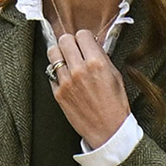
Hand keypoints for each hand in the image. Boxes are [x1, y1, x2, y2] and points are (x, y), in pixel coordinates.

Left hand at [47, 30, 131, 148]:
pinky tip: (65, 76)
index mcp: (97, 63)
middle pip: (64, 40)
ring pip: (52, 53)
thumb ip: (102, 58)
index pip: (82, 35)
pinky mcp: (57, 92)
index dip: (84, 38)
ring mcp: (66, 81)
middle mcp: (79, 70)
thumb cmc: (115, 105)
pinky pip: (50, 72)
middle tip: (75, 49)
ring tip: (66, 60)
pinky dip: (56, 71)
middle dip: (70, 42)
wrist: (108, 130)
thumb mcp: (115, 76)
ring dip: (59, 53)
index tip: (86, 42)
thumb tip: (92, 44)